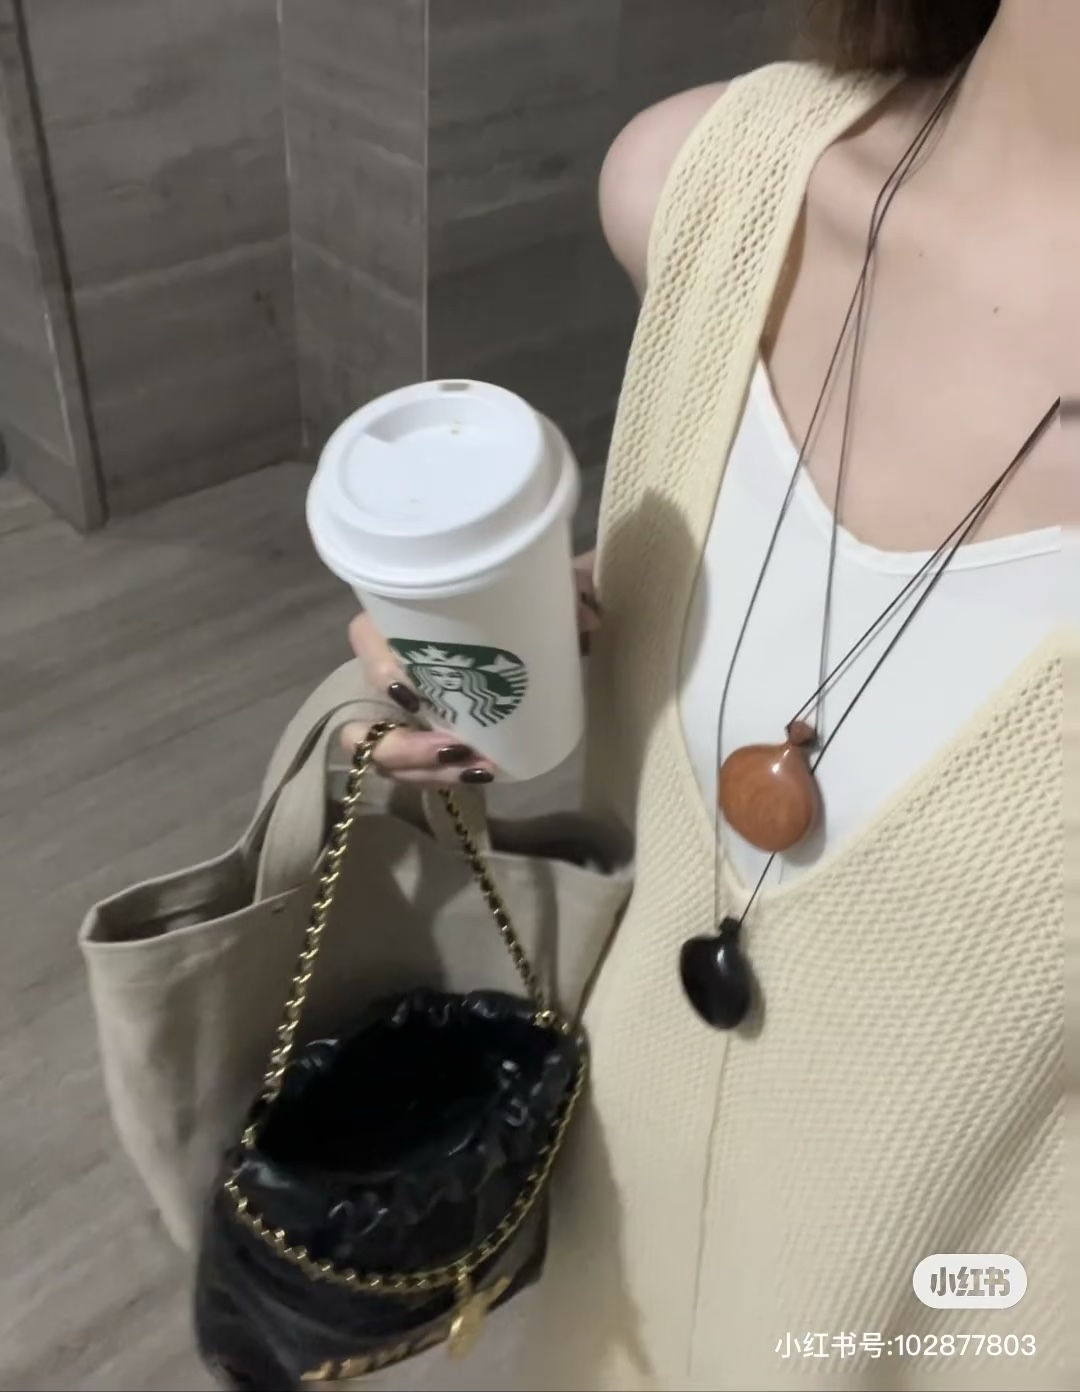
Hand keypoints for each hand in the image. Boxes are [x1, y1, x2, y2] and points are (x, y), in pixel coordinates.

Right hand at [340, 552, 600, 786]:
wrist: (511, 638)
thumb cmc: (506, 608)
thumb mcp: (532, 597)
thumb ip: (559, 595)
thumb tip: (590, 617)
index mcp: (397, 625)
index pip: (364, 640)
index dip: (378, 672)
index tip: (412, 693)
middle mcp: (386, 675)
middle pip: (362, 724)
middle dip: (403, 747)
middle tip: (452, 748)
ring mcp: (395, 716)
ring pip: (383, 758)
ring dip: (424, 771)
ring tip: (476, 770)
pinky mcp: (417, 742)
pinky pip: (411, 771)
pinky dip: (442, 779)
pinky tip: (481, 775)